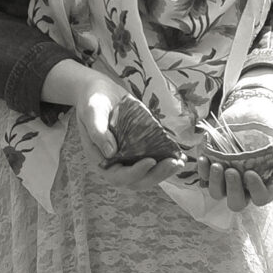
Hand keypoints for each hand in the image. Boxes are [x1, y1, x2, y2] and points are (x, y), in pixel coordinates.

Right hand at [65, 76, 184, 192]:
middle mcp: (115, 164)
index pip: (118, 176)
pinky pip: (154, 161)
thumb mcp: (92, 112)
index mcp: (101, 160)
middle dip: (156, 175)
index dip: (135, 173)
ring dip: (164, 172)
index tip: (150, 161)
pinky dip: (166, 162)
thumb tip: (111, 153)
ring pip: (148, 174)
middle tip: (173, 163)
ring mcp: (128, 158)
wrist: (101, 91)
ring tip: (179, 162)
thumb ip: (98, 131)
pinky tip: (181, 157)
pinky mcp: (139, 150)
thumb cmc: (93, 101)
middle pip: (136, 180)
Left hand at [199, 86, 272, 211]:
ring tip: (216, 165)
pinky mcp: (212, 167)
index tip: (250, 173)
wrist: (253, 111)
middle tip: (232, 171)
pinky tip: (204, 158)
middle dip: (233, 191)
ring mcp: (226, 178)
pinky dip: (202, 170)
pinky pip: (203, 177)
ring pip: (217, 193)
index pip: (261, 198)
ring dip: (215, 183)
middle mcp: (244, 185)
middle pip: (236, 203)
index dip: (256, 191)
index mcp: (264, 183)